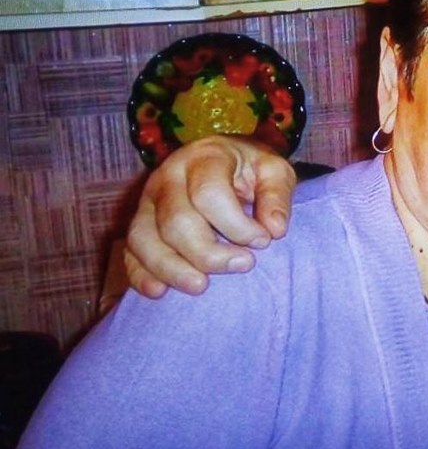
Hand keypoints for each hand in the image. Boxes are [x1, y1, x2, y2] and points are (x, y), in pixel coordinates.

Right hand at [124, 136, 296, 297]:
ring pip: (144, 239)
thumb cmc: (252, 169)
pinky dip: (140, 275)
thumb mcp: (275, 170)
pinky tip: (160, 292)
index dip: (236, 224)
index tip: (263, 242)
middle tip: (243, 265)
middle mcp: (167, 177)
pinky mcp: (137, 224)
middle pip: (175, 221)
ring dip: (171, 268)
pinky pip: (129, 252)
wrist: (226, 162)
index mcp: (203, 157)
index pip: (208, 194)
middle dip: (207, 252)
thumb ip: (277, 195)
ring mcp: (146, 201)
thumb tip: (275, 229)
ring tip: (201, 286)